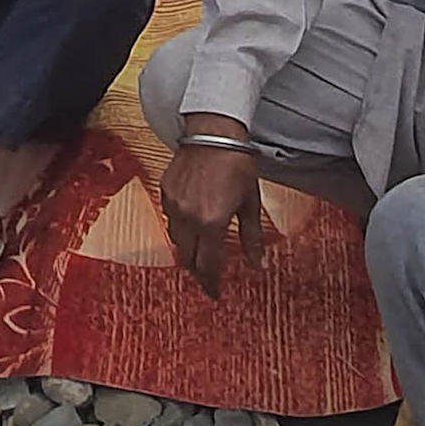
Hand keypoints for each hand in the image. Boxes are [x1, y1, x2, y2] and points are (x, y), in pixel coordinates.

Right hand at [159, 134, 267, 297]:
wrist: (213, 132)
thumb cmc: (236, 163)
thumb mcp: (250, 203)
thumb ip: (252, 238)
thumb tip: (258, 264)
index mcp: (211, 223)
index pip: (208, 265)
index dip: (212, 283)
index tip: (215, 293)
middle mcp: (188, 217)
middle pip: (187, 258)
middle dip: (198, 270)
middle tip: (208, 275)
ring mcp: (173, 204)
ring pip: (176, 240)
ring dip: (188, 249)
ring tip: (200, 249)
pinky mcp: (165, 192)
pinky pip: (170, 218)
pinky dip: (180, 227)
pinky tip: (192, 222)